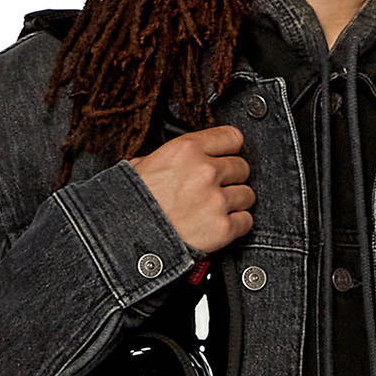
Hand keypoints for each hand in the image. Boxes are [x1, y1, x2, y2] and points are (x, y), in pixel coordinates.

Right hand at [126, 126, 253, 254]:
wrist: (127, 238)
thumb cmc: (132, 203)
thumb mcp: (143, 164)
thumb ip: (172, 156)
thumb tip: (183, 157)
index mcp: (187, 149)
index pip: (233, 137)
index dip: (230, 150)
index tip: (226, 157)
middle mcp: (205, 171)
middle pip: (242, 167)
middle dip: (231, 179)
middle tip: (215, 189)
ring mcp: (216, 200)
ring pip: (248, 195)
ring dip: (236, 203)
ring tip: (215, 209)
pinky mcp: (222, 228)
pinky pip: (247, 221)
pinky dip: (237, 225)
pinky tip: (219, 225)